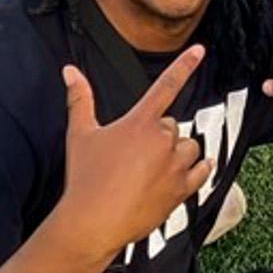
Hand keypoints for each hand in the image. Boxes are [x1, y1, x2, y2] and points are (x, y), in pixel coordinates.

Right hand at [57, 48, 211, 257]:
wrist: (93, 223)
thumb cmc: (84, 178)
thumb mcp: (79, 134)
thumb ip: (79, 99)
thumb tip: (69, 71)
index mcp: (139, 122)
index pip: (166, 86)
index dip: (184, 65)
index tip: (200, 49)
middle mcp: (162, 140)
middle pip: (172, 126)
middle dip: (158, 136)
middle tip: (134, 156)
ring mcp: (174, 165)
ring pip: (189, 147)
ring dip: (177, 153)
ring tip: (152, 169)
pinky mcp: (182, 189)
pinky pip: (202, 170)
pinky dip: (198, 169)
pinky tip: (185, 173)